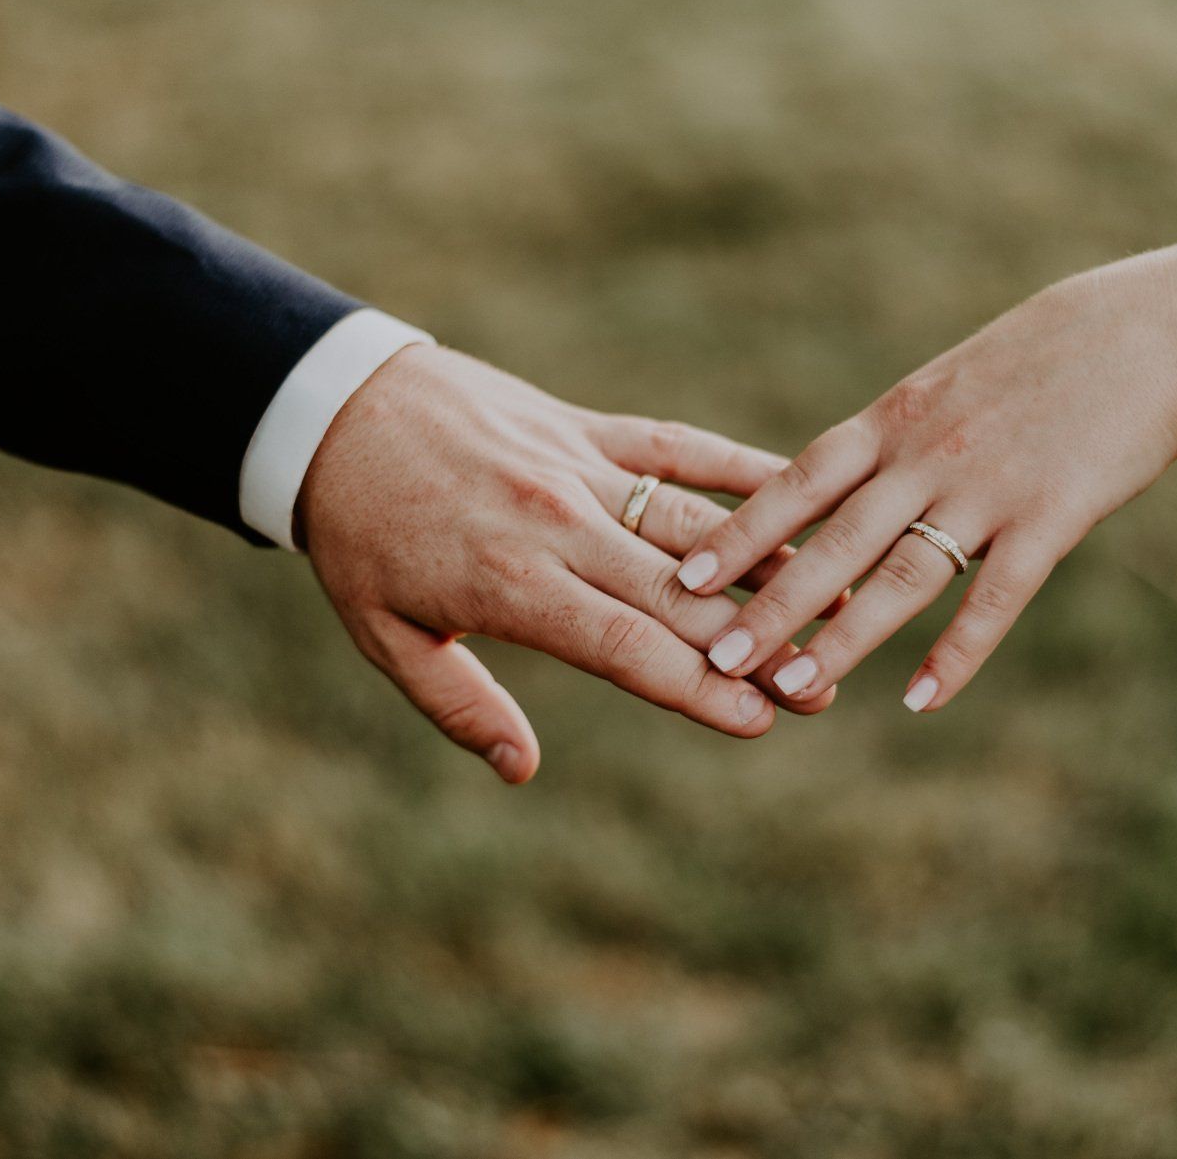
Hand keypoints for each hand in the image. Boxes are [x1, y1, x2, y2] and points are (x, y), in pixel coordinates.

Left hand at [299, 344, 836, 783]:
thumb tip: (522, 769)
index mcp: (510, 583)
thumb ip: (459, 704)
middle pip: (681, 594)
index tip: (760, 723)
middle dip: (757, 646)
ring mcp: (581, 467)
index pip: (626, 648)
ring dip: (772, 566)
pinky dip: (742, 470)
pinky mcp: (590, 425)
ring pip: (697, 522)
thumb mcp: (386, 634)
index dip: (698, 689)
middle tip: (823, 688)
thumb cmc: (360, 536)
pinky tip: (800, 496)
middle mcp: (559, 523)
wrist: (337, 407)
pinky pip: (680, 447)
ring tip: (839, 602)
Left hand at [675, 246, 1176, 711]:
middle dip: (769, 601)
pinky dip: (958, 651)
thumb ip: (889, 439)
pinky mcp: (1053, 517)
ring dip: (843, 638)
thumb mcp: (946, 384)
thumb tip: (826, 487)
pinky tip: (922, 700)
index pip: (797, 480)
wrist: (1147, 334)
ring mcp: (988, 487)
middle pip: (833, 539)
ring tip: (791, 686)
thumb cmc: (1041, 360)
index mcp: (894, 419)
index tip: (685, 575)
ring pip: (901, 574)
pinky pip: (996, 595)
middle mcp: (927, 454)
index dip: (740, 531)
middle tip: (715, 656)